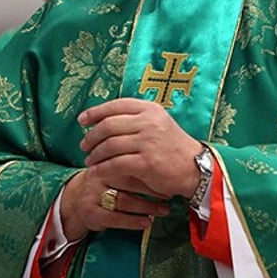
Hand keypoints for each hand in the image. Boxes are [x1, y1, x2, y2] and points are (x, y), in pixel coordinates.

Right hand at [59, 169, 170, 240]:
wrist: (76, 197)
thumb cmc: (106, 181)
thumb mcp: (117, 166)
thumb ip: (136, 161)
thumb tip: (168, 162)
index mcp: (107, 158)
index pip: (132, 161)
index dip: (153, 170)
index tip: (170, 177)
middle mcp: (99, 174)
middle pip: (129, 181)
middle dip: (153, 189)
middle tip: (170, 194)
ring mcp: (93, 193)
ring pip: (124, 200)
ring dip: (147, 206)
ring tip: (164, 210)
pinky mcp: (91, 212)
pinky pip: (114, 218)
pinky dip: (133, 221)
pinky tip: (147, 222)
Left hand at [78, 98, 202, 199]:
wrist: (194, 167)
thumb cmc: (172, 146)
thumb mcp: (158, 123)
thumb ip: (135, 118)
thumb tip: (103, 119)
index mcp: (150, 109)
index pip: (116, 105)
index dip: (95, 112)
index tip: (82, 120)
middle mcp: (149, 122)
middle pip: (108, 125)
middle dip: (91, 136)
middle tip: (84, 145)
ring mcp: (148, 141)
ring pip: (110, 145)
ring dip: (95, 154)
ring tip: (90, 159)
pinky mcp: (147, 162)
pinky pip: (115, 164)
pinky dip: (102, 168)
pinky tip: (96, 172)